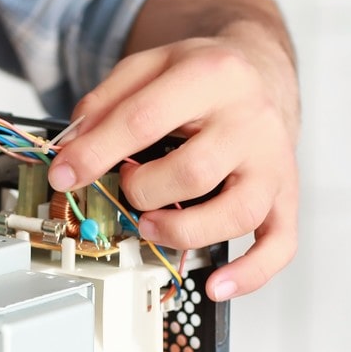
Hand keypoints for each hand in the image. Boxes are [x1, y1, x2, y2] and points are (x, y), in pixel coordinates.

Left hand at [48, 34, 298, 300]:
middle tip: (128, 186)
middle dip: (143, 191)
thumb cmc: (201, 76)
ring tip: (151, 224)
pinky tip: (216, 285)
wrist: (260, 73)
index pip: (145, 120)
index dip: (95, 153)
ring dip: (182, 231)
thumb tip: (71, 150)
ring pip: (237, 213)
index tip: (65, 175)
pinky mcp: (286, 193)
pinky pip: (280, 243)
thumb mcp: (148, 66)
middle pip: (193, 172)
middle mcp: (249, 119)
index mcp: (211, 75)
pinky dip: (250, 273)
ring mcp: (273, 160)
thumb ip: (105, 101)